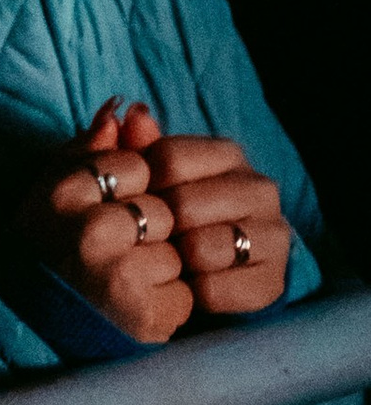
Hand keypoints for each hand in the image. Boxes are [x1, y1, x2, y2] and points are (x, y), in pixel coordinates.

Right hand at [22, 100, 190, 343]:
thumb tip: (131, 107)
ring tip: (128, 276)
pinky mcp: (145, 317)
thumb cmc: (45, 245)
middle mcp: (90, 233)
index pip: (133, 165)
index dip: (130, 186)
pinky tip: (138, 302)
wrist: (28, 324)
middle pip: (160, 208)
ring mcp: (119, 277)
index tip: (110, 205)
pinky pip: (184, 292)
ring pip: (176, 250)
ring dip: (162, 265)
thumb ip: (92, 147)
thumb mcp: (53, 187)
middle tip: (120, 246)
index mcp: (64, 194)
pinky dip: (170, 299)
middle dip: (150, 228)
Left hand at [146, 128, 290, 318]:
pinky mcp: (273, 282)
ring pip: (201, 247)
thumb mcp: (149, 177)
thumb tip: (130, 111)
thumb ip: (135, 145)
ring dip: (176, 262)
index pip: (169, 158)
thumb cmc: (171, 214)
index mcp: (228, 154)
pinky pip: (215, 289)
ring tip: (172, 261)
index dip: (142, 185)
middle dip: (158, 228)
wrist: (211, 272)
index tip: (138, 200)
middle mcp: (260, 188)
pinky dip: (193, 293)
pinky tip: (191, 286)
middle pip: (183, 205)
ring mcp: (274, 235)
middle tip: (152, 239)